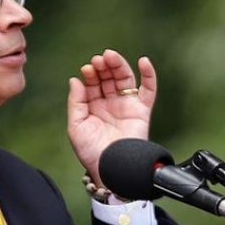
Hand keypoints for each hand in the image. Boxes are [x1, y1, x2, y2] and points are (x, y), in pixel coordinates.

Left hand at [67, 50, 156, 185]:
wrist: (111, 168)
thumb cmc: (91, 152)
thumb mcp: (76, 126)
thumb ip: (76, 102)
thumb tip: (75, 80)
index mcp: (93, 107)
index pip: (92, 84)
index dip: (90, 74)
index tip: (87, 69)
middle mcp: (110, 104)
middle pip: (108, 78)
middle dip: (103, 67)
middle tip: (98, 60)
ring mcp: (126, 105)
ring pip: (125, 79)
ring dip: (118, 65)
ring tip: (110, 57)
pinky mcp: (142, 110)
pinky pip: (148, 90)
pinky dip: (149, 75)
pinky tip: (143, 62)